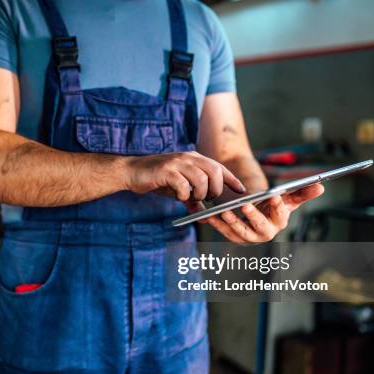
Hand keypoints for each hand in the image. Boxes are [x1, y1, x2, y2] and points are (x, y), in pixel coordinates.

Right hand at [125, 151, 245, 200]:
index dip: (232, 179)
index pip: (219, 167)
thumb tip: (203, 215)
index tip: (242, 191)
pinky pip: (183, 185)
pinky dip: (184, 195)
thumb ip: (191, 199)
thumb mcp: (177, 189)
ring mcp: (177, 163)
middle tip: (209, 199)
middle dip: (216, 189)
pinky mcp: (166, 171)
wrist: (132, 172)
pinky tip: (178, 196)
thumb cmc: (156, 179)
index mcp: (193, 159)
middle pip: (214, 171)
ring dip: (200, 193)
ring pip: (201, 178)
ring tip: (192, 198)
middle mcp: (188, 157)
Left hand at [189, 184, 324, 242]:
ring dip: (232, 223)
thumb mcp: (287, 197)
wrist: (255, 212)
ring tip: (225, 212)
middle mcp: (265, 233)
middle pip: (260, 227)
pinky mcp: (235, 237)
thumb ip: (302, 192)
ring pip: (240, 233)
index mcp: (280, 222)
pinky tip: (210, 216)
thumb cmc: (272, 205)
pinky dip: (217, 224)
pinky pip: (224, 232)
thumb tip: (321, 186)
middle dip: (253, 217)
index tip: (274, 195)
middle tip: (245, 205)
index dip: (278, 206)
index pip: (281, 215)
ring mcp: (249, 237)